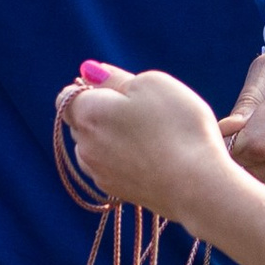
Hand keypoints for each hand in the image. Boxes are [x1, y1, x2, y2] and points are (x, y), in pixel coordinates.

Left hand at [55, 65, 233, 219]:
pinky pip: (111, 167)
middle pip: (82, 122)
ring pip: (95, 146)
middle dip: (103, 113)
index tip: (118, 90)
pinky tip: (152, 158)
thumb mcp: (150, 84)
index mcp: (88, 113)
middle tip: (141, 111)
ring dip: (112, 138)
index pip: (67, 96)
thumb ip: (114, 77)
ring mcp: (99, 172)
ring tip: (149, 137)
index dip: (90, 88)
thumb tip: (91, 72)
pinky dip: (124, 159)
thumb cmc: (177, 127)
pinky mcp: (116, 192)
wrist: (197, 185)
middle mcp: (85, 145)